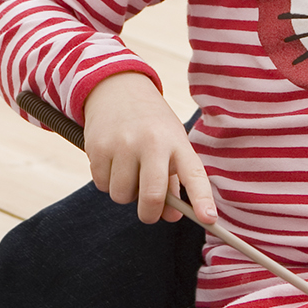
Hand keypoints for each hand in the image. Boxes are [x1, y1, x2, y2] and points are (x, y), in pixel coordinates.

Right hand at [81, 72, 215, 224]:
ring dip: (125, 193)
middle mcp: (151, 142)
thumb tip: (169, 216)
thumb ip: (173, 181)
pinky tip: (113, 161)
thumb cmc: (151, 125)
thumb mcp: (170, 143)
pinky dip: (107, 181)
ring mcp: (123, 144)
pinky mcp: (98, 147)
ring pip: (122, 196)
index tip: (209, 219)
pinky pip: (102, 185)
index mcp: (176, 141)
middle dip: (149, 214)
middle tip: (149, 212)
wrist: (117, 88)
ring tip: (129, 171)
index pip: (193, 174)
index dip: (202, 199)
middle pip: (151, 196)